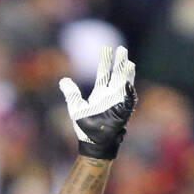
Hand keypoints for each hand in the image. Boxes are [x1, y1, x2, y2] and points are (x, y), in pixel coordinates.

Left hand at [59, 45, 136, 159]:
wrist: (92, 145)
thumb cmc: (85, 129)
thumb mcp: (75, 108)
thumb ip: (71, 94)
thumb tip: (63, 80)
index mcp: (100, 94)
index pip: (104, 74)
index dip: (106, 61)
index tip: (107, 49)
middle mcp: (110, 96)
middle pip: (116, 75)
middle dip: (120, 63)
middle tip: (122, 49)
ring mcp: (117, 104)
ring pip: (125, 85)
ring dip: (127, 75)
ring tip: (129, 63)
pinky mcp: (122, 113)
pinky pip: (128, 101)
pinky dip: (129, 93)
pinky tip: (127, 84)